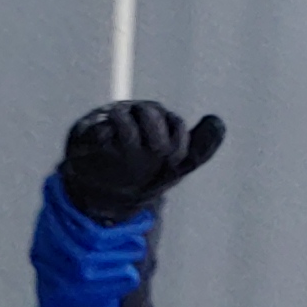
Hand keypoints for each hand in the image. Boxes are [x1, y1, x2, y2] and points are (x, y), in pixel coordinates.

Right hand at [57, 100, 225, 222]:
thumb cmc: (142, 173)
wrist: (104, 192)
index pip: (175, 126)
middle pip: (151, 113)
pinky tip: (108, 148)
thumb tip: (219, 122)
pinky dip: (104, 138)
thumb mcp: (175, 166)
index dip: (179, 143)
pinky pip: (97, 130)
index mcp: (160, 123)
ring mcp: (111, 123)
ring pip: (123, 117)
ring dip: (131, 135)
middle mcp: (136, 117)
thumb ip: (199, 148)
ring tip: (130, 150)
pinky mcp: (87, 133)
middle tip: (158, 154)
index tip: (175, 162)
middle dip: (157, 134)